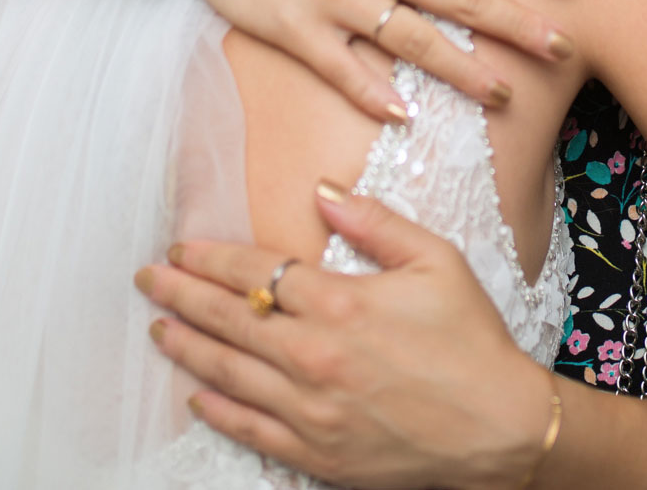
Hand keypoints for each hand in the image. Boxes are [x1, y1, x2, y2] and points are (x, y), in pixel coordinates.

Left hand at [137, 183, 555, 489]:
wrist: (499, 428)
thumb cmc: (472, 340)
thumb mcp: (436, 261)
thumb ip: (375, 223)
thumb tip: (321, 192)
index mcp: (340, 304)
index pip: (255, 273)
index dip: (211, 259)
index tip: (182, 249)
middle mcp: (314, 357)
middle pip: (228, 319)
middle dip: (180, 296)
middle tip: (147, 280)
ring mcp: (310, 409)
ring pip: (228, 374)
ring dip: (187, 348)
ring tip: (158, 328)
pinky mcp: (316, 452)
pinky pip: (249, 430)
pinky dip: (217, 411)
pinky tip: (196, 395)